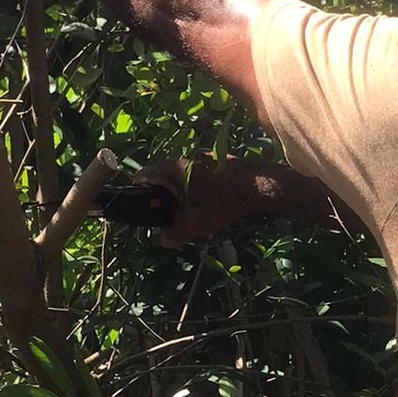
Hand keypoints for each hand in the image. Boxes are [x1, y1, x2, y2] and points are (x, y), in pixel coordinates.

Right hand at [132, 159, 344, 247]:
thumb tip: (164, 240)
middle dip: (163, 193)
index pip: (144, 174)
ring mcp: (203, 156)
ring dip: (183, 189)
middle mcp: (185, 158)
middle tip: (168, 212)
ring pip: (184, 173)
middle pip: (164, 175)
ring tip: (191, 208)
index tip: (141, 204)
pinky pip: (200, 171)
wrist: (259, 187)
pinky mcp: (219, 159)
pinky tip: (211, 199)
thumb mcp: (195, 224)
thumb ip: (175, 233)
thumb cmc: (221, 203)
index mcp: (173, 170)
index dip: (138, 189)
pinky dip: (199, 184)